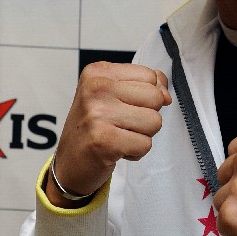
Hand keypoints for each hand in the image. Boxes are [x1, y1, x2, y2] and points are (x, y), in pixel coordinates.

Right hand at [46, 61, 170, 207]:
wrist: (70, 163)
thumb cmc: (94, 127)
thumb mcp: (114, 95)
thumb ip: (145, 86)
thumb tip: (167, 96)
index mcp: (98, 72)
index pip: (151, 76)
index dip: (149, 96)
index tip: (126, 106)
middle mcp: (96, 88)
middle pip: (156, 98)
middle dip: (147, 116)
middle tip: (122, 124)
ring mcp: (98, 114)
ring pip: (155, 121)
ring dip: (142, 135)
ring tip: (120, 136)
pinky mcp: (103, 140)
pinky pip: (145, 145)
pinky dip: (136, 152)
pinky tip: (116, 150)